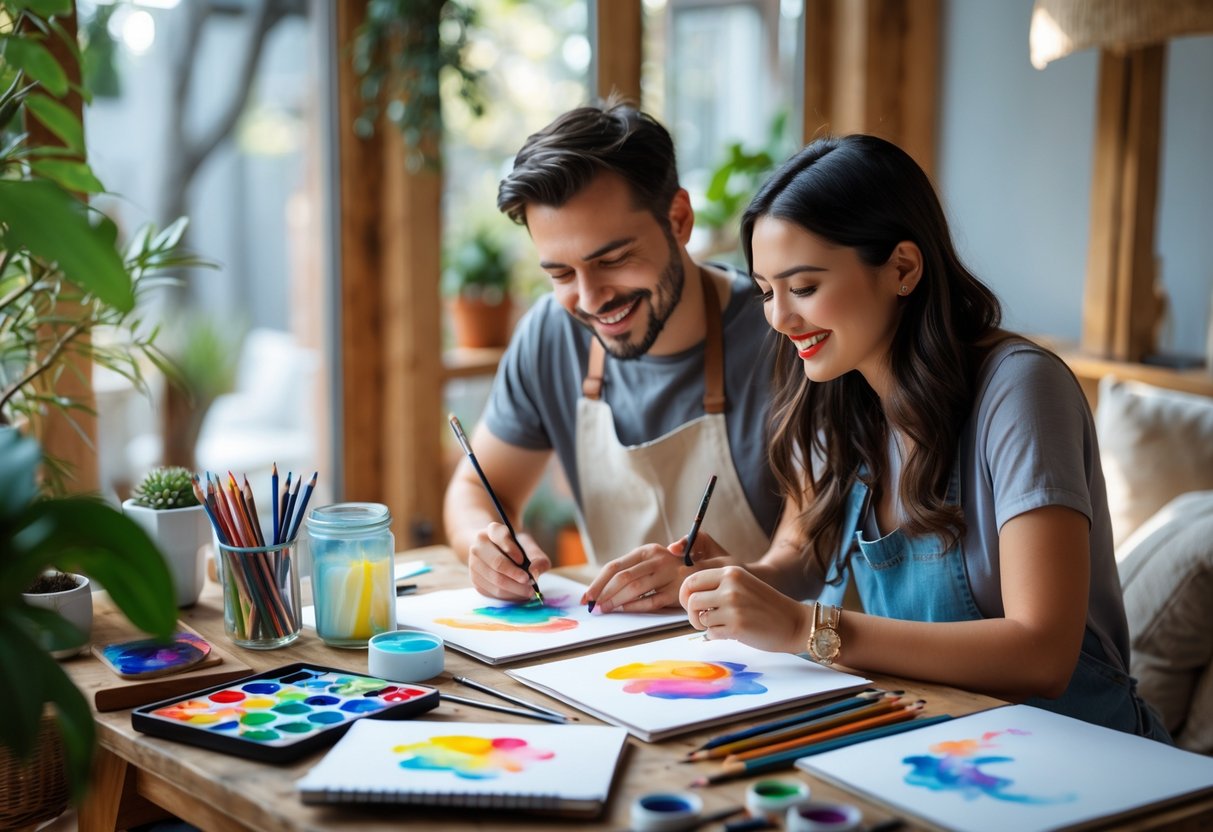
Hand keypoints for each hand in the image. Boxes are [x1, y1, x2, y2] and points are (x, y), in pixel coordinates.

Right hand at [466, 523, 550, 599]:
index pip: (500, 537)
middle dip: (516, 575)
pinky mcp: (475, 580)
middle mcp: (478, 545)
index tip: (522, 560)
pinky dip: (508, 595)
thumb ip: (537, 557)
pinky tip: (518, 594)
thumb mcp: (528, 546)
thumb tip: (534, 573)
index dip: (511, 549)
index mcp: (492, 530)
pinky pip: (492, 591)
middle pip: (497, 563)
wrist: (496, 553)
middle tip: (531, 583)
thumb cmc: (515, 549)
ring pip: (495, 580)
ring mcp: (473, 564)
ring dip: (515, 589)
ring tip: (528, 591)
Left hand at [581, 542, 685, 612]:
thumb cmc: (671, 568)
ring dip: (616, 601)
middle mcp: (657, 560)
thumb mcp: (654, 560)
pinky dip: (635, 606)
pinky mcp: (676, 591)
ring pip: (635, 589)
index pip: (615, 566)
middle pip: (622, 577)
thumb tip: (602, 586)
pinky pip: (652, 601)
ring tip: (604, 610)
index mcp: (647, 551)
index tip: (586, 596)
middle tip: (592, 606)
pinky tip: (624, 610)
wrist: (706, 571)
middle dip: (603, 593)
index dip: (597, 582)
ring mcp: (668, 575)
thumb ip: (633, 568)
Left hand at [679, 565, 811, 653]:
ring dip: (704, 625)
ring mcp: (733, 606)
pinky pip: (710, 633)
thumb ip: (718, 586)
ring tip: (719, 626)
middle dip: (691, 613)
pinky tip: (731, 633)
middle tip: (700, 619)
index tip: (690, 604)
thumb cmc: (766, 606)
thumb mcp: (743, 585)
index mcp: (730, 573)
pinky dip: (716, 635)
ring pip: (699, 618)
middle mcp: (730, 587)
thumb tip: (688, 598)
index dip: (685, 594)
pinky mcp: (736, 627)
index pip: (692, 579)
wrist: (794, 623)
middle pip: (690, 599)